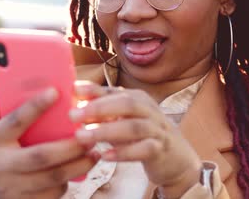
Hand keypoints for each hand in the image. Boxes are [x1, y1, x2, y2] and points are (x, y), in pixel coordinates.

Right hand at [0, 83, 97, 198]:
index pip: (15, 122)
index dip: (35, 106)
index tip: (55, 92)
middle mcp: (2, 167)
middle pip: (42, 155)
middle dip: (70, 145)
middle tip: (90, 134)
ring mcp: (15, 189)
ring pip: (54, 177)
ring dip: (79, 165)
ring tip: (95, 152)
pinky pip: (55, 192)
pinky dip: (70, 179)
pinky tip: (80, 168)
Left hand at [70, 82, 201, 195]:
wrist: (175, 157)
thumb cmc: (142, 134)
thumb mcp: (123, 118)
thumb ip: (102, 106)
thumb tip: (74, 92)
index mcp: (138, 98)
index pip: (113, 91)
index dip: (93, 90)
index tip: (72, 90)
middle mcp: (149, 110)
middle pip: (126, 104)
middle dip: (98, 108)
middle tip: (73, 115)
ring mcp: (157, 129)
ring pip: (133, 127)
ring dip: (106, 131)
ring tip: (82, 137)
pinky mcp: (161, 150)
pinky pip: (144, 149)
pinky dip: (124, 153)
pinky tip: (105, 156)